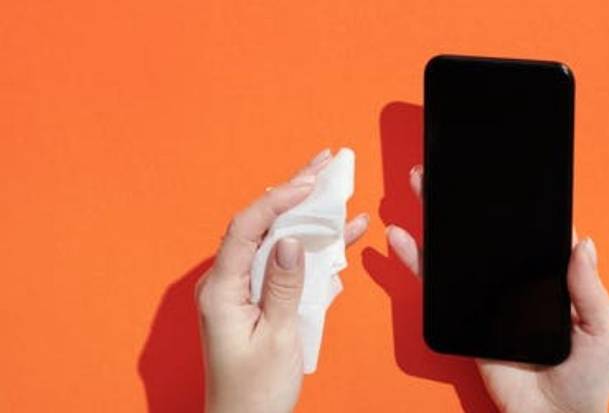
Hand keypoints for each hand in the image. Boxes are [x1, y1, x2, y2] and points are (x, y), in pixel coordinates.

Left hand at [196, 149, 368, 412]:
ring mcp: (243, 290)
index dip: (278, 199)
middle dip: (294, 192)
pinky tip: (339, 234)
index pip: (247, 227)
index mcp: (222, 290)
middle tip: (323, 163)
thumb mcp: (277, 338)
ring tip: (334, 186)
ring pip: (277, 240)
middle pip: (261, 224)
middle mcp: (227, 283)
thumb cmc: (254, 391)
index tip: (309, 182)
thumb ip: (284, 286)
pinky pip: (285, 265)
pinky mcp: (259, 300)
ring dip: (307, 214)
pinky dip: (312, 248)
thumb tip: (292, 241)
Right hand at [386, 165, 608, 412]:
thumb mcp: (604, 330)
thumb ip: (590, 288)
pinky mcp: (464, 317)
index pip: (533, 235)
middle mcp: (517, 283)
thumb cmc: (588, 378)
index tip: (505, 177)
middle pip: (490, 236)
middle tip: (455, 169)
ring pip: (460, 253)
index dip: (521, 207)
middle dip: (470, 202)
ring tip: (425, 185)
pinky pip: (438, 287)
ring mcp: (488, 298)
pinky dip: (419, 262)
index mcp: (551, 279)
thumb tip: (582, 242)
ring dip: (440, 220)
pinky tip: (405, 239)